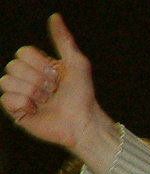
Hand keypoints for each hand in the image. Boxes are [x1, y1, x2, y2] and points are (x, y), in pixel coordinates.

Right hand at [0, 13, 117, 173]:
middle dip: (37, 79)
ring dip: (31, 91)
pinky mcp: (17, 111)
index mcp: (39, 67)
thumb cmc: (82, 96)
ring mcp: (21, 95)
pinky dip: (22, 103)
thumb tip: (55, 17)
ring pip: (6, 81)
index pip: (22, 52)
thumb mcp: (77, 63)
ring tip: (46, 101)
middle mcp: (28, 79)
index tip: (56, 75)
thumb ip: (64, 40)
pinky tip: (36, 109)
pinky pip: (5, 99)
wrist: (83, 122)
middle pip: (13, 66)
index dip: (38, 63)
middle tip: (52, 91)